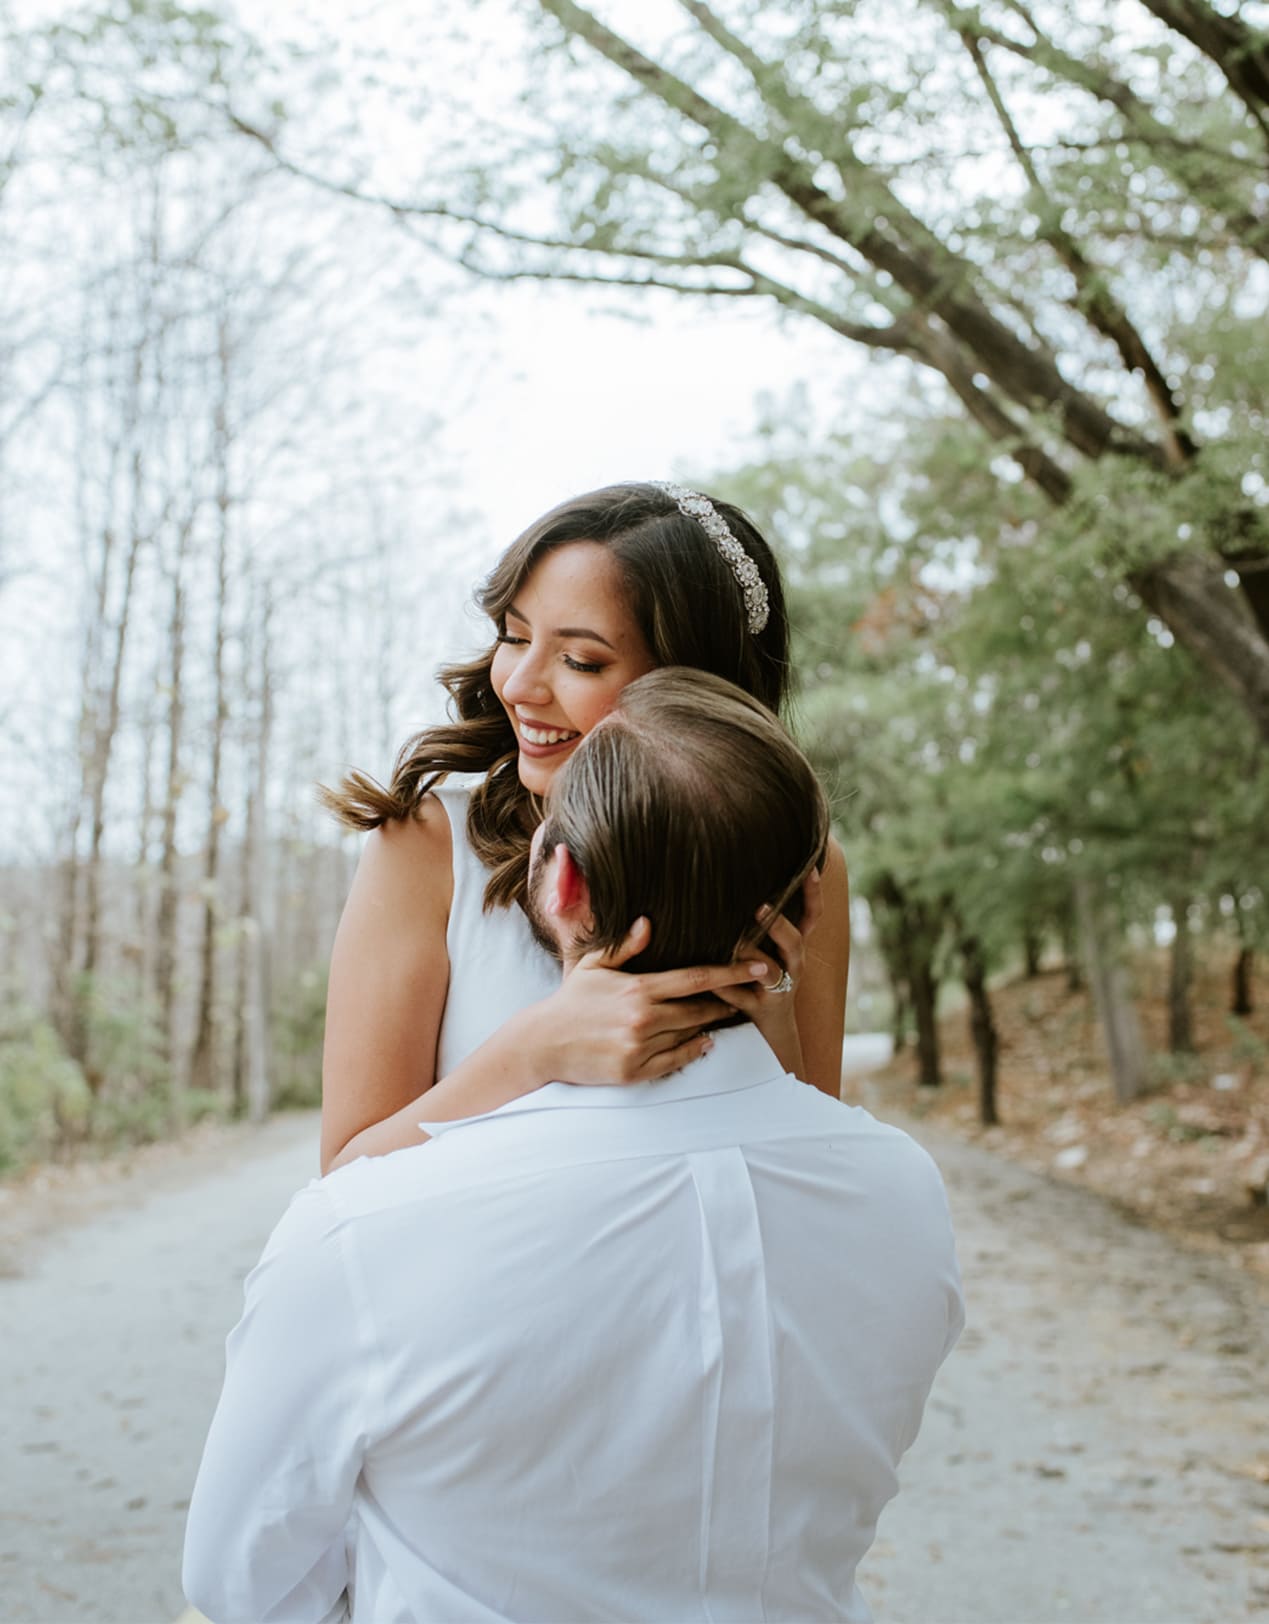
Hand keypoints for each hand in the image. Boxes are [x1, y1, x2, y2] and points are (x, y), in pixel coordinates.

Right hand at [537, 917, 774, 1084]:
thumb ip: (625, 947)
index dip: (731, 972)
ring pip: (690, 1034)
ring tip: (723, 1015)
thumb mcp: (594, 966)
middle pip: (700, 1008)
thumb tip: (649, 923)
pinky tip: (703, 1042)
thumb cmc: (571, 1000)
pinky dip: (693, 1050)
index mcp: (638, 988)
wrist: (544, 1043)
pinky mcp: (635, 1071)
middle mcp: (644, 1018)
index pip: (696, 978)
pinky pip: (676, 1060)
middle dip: (726, 1002)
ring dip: (708, 1025)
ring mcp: (640, 1047)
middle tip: (746, 996)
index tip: (758, 967)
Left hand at [713, 868, 824, 1073]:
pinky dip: (725, 987)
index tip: (811, 868)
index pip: (812, 917)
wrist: (774, 1030)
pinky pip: (741, 998)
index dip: (813, 893)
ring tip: (732, 942)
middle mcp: (793, 966)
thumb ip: (762, 923)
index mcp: (795, 947)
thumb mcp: (771, 949)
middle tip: (760, 906)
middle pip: (796, 942)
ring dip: (750, 955)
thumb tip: (739, 884)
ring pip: (770, 970)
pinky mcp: (760, 1010)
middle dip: (779, 925)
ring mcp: (779, 989)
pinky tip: (709, 978)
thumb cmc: (764, 978)